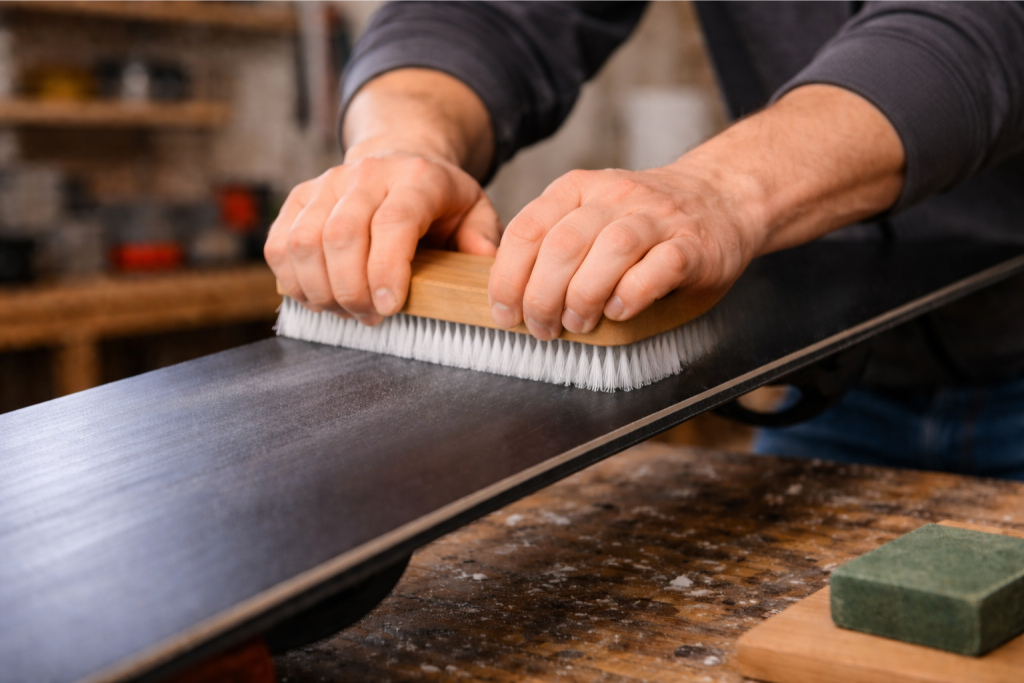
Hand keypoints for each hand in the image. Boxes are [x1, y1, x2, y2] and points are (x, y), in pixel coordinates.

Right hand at [263, 68, 496, 324]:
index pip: (393, 222)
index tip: (389, 307)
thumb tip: (485, 271)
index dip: (386, 269)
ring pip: (304, 242)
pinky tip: (318, 297)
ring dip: (321, 290)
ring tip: (346, 310)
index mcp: (416, 178)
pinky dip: (292, 281)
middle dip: (352, 290)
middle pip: (342, 235)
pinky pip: (280, 244)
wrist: (399, 158)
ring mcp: (327, 183)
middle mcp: (367, 175)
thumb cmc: (439, 200)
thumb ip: (483, 241)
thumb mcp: (475, 212)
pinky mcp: (298, 198)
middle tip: (370, 317)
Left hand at [488, 165, 760, 340]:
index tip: (506, 314)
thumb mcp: (589, 216)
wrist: (722, 197)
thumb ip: (552, 244)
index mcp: (578, 188)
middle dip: (542, 297)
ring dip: (584, 297)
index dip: (508, 278)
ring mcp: (658, 218)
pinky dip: (632, 294)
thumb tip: (507, 296)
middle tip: (543, 329)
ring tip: (578, 324)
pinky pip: (659, 266)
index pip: (527, 229)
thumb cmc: (644, 222)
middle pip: (563, 244)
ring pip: (610, 249)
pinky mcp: (693, 244)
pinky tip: (619, 312)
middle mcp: (616, 196)